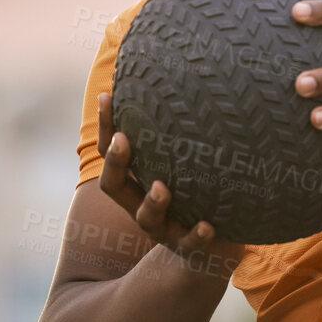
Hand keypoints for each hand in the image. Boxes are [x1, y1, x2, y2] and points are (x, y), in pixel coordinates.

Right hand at [95, 91, 246, 272]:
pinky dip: (198, 235)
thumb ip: (181, 130)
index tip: (107, 95)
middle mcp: (143, 205)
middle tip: (123, 140)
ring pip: (148, 219)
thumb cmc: (200, 194)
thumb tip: (186, 72)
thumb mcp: (187, 161)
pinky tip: (208, 225)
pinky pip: (192, 244)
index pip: (112, 151)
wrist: (215, 249)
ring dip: (153, 202)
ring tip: (161, 187)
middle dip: (117, 162)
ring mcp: (166, 228)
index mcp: (138, 181)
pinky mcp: (193, 246)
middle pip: (114, 186)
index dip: (106, 126)